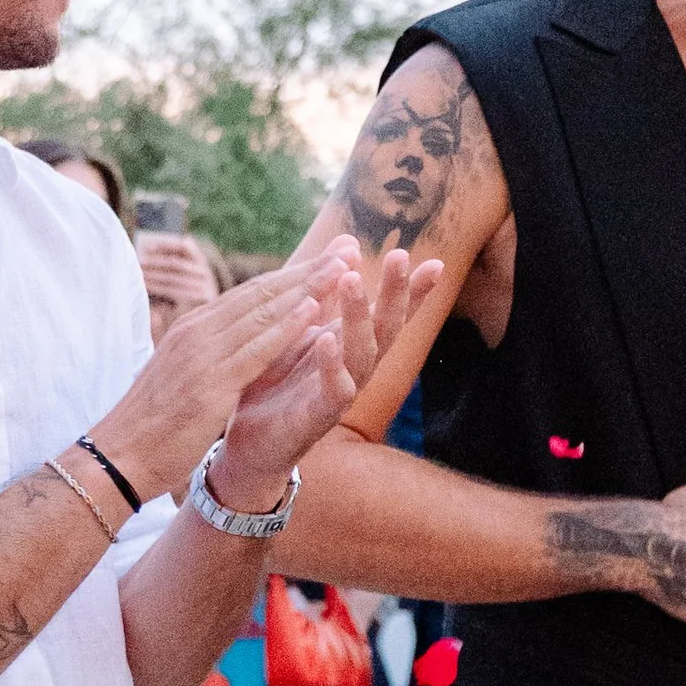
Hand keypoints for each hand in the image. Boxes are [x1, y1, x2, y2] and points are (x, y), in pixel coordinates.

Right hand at [93, 247, 429, 506]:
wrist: (116, 458)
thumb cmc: (151, 425)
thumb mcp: (182, 377)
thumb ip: (208, 355)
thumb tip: (232, 344)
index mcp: (192, 329)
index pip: (250, 294)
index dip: (291, 275)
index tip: (327, 259)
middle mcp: (197, 331)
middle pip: (262, 293)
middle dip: (308, 269)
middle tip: (347, 248)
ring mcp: (202, 354)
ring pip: (264, 312)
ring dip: (307, 288)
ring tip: (343, 267)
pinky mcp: (210, 383)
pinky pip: (257, 349)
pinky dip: (287, 326)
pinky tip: (315, 310)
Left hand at [215, 246, 443, 504]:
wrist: (249, 444)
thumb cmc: (275, 382)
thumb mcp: (299, 328)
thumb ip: (324, 291)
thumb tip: (347, 241)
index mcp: (352, 345)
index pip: (391, 314)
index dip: (414, 292)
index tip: (437, 264)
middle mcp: (355, 369)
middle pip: (386, 329)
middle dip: (395, 294)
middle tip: (400, 257)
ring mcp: (340, 393)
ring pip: (363, 354)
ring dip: (358, 317)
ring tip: (351, 280)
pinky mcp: (318, 417)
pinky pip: (334, 389)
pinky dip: (331, 363)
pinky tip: (325, 338)